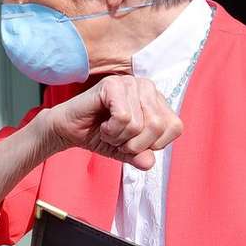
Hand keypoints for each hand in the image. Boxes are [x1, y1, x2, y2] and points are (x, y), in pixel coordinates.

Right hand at [44, 75, 182, 169]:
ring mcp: (130, 83)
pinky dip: (112, 130)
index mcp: (157, 101)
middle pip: (158, 126)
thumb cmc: (99, 136)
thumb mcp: (126, 151)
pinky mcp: (113, 84)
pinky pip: (124, 117)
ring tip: (109, 131)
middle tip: (118, 138)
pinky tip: (103, 125)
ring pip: (140, 124)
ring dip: (120, 137)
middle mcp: (147, 88)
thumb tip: (149, 162)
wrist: (69, 131)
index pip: (175, 127)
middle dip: (135, 143)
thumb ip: (141, 156)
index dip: (154, 144)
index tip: (133, 142)